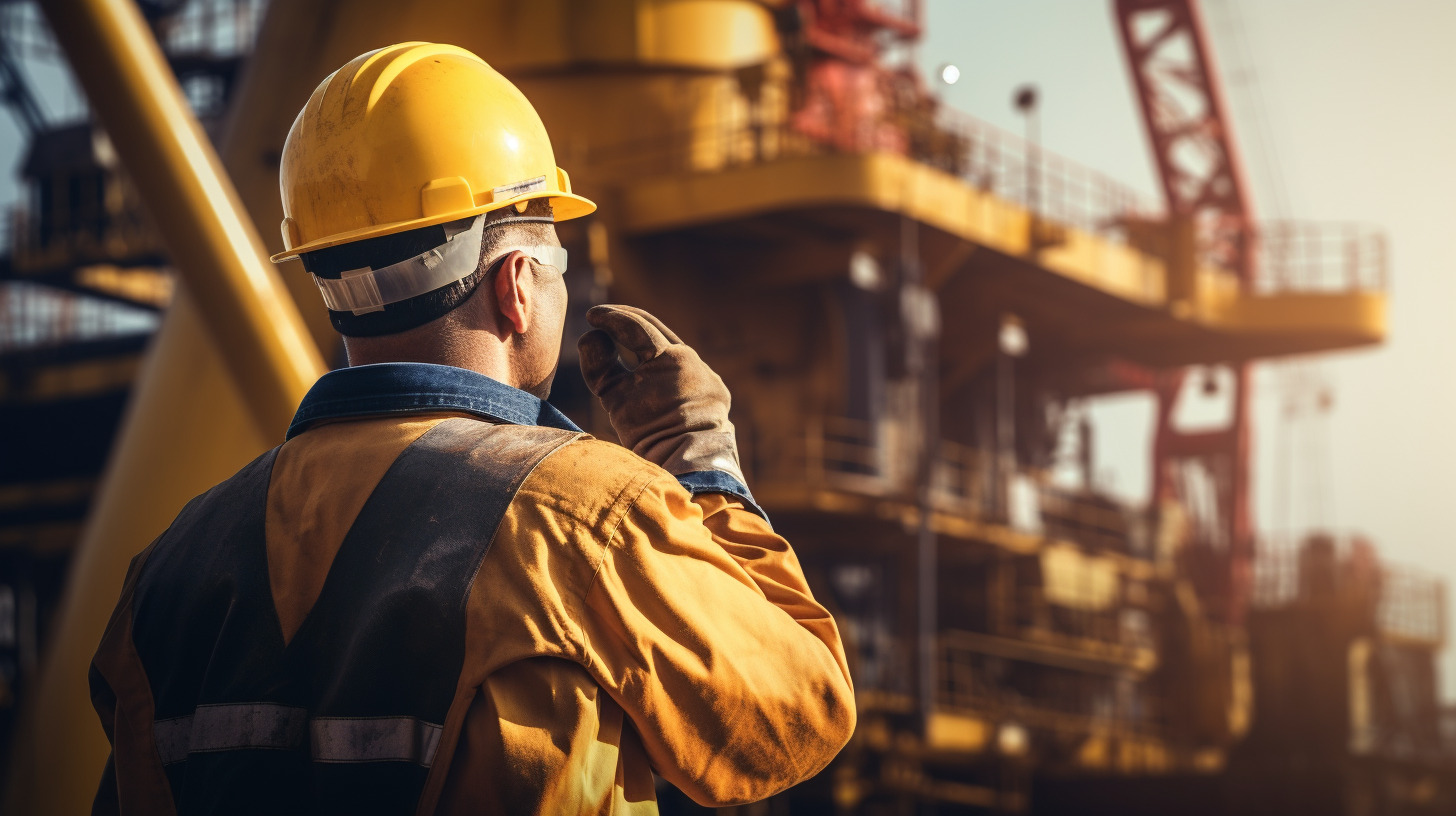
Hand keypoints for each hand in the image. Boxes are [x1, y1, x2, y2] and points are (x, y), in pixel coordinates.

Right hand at [577, 305, 744, 483]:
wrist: (689, 464)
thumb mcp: (615, 398)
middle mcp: (694, 359)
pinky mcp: (716, 393)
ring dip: (649, 347)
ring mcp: (709, 376)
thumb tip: (592, 337)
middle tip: (604, 319)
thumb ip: (600, 364)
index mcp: (670, 356)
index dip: (610, 317)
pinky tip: (654, 377)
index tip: (591, 315)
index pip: (635, 326)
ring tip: (623, 346)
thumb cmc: (648, 432)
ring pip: (674, 352)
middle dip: (629, 323)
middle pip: (657, 332)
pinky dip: (667, 370)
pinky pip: (688, 374)